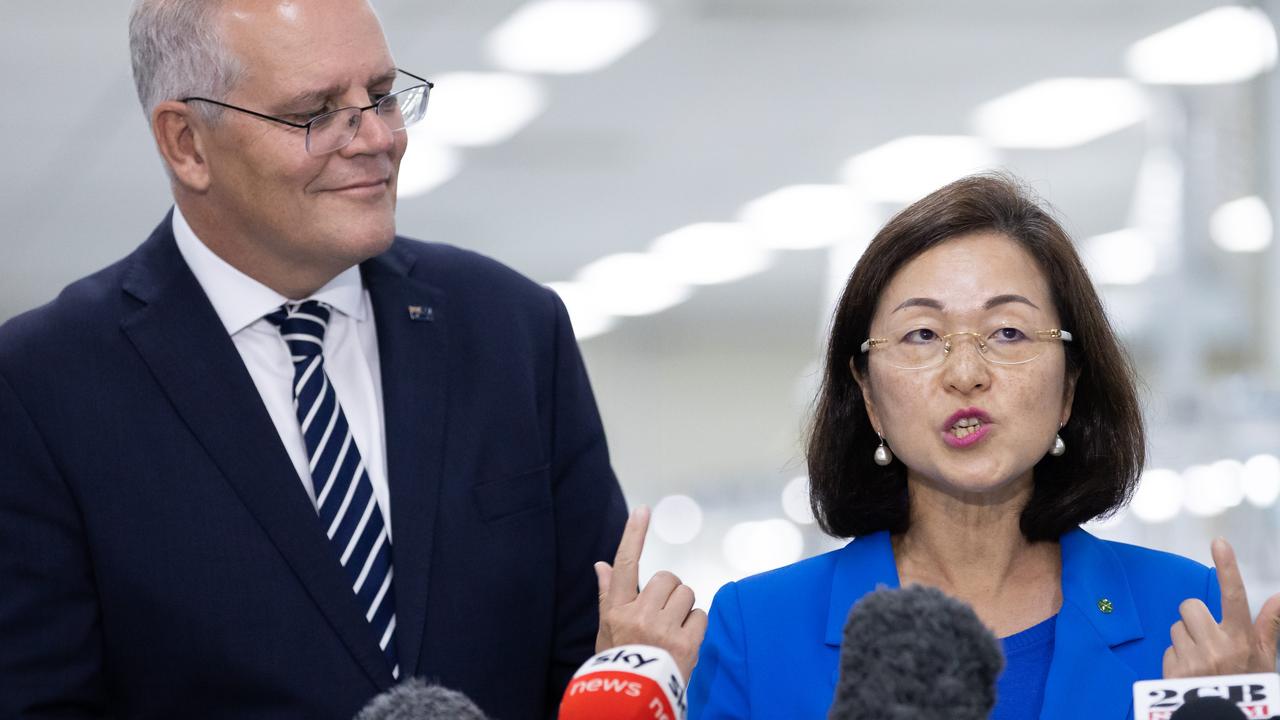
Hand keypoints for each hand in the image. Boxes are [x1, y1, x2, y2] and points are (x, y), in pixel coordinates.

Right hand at [594, 506, 707, 680]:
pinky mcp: (686, 645)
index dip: (634, 535)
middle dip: (670, 591)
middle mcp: (638, 616)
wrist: (632, 701)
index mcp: (616, 611)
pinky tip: (683, 641)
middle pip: (667, 578)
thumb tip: (602, 564)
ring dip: (684, 608)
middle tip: (664, 613)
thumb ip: (607, 595)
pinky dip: (695, 625)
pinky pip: (700, 616)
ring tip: (672, 630)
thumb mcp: (605, 631)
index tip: (643, 510)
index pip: (625, 565)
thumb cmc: (618, 663)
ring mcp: (662, 631)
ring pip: (687, 594)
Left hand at [1163, 537, 1279, 677]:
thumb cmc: (1248, 685)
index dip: (1228, 568)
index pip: (1235, 596)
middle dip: (1195, 619)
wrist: (1225, 718)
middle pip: (1190, 607)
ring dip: (1186, 640)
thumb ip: (1269, 626)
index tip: (1219, 542)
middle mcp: (1218, 647)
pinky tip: (1191, 674)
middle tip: (1208, 638)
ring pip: (1176, 628)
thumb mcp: (1265, 659)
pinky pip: (1168, 649)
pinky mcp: (1173, 672)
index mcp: (1241, 640)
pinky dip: (1177, 659)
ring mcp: (1194, 660)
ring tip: (1202, 661)